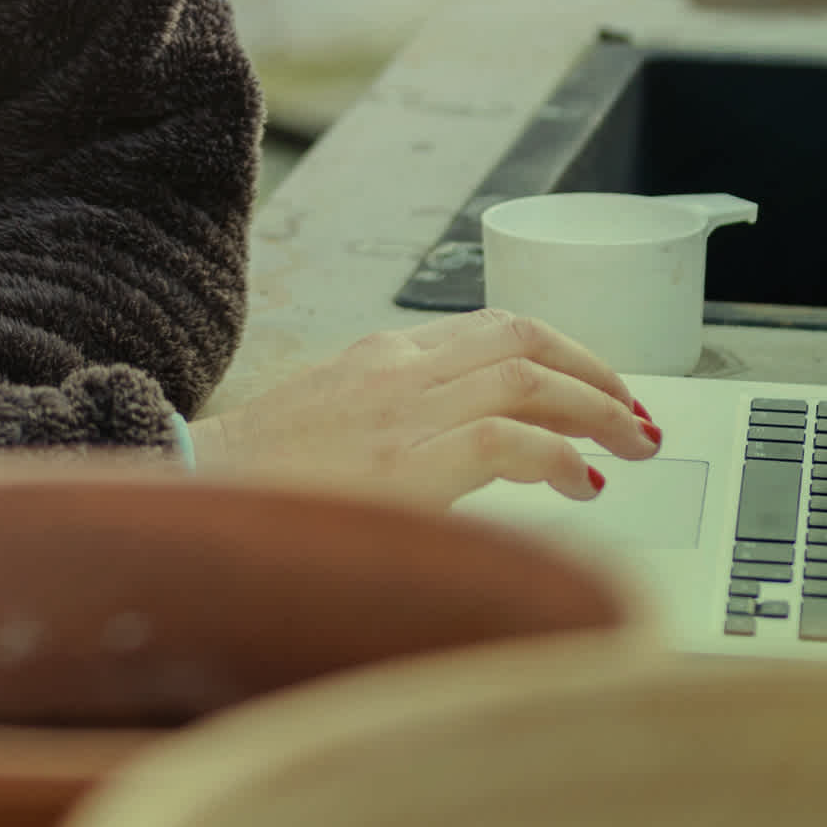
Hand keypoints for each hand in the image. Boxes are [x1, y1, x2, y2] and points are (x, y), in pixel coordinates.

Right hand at [186, 310, 662, 505]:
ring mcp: (402, 410)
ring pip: (530, 379)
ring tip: (633, 445)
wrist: (187, 497)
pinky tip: (584, 482)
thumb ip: (394, 424)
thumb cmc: (250, 483)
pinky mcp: (406, 461)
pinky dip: (559, 456)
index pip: (494, 330)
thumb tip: (471, 454)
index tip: (599, 388)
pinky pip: (509, 441)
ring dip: (597, 410)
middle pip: (525, 341)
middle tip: (639, 416)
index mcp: (380, 357)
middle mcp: (398, 369)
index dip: (563, 356)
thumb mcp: (330, 428)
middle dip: (597, 375)